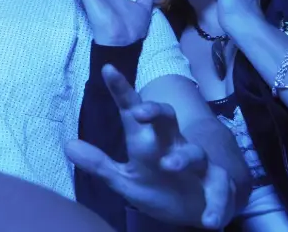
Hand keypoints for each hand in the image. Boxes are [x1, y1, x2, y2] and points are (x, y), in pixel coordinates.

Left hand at [66, 65, 234, 228]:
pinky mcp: (216, 185)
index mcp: (148, 140)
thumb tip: (68, 145)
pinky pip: (220, 189)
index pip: (132, 111)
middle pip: (167, 118)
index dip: (121, 90)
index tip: (107, 69)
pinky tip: (209, 220)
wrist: (190, 211)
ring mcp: (196, 164)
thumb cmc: (156, 186)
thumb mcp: (124, 179)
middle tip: (139, 111)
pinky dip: (216, 204)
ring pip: (194, 152)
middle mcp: (172, 144)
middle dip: (155, 111)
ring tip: (168, 166)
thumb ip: (99, 164)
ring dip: (182, 158)